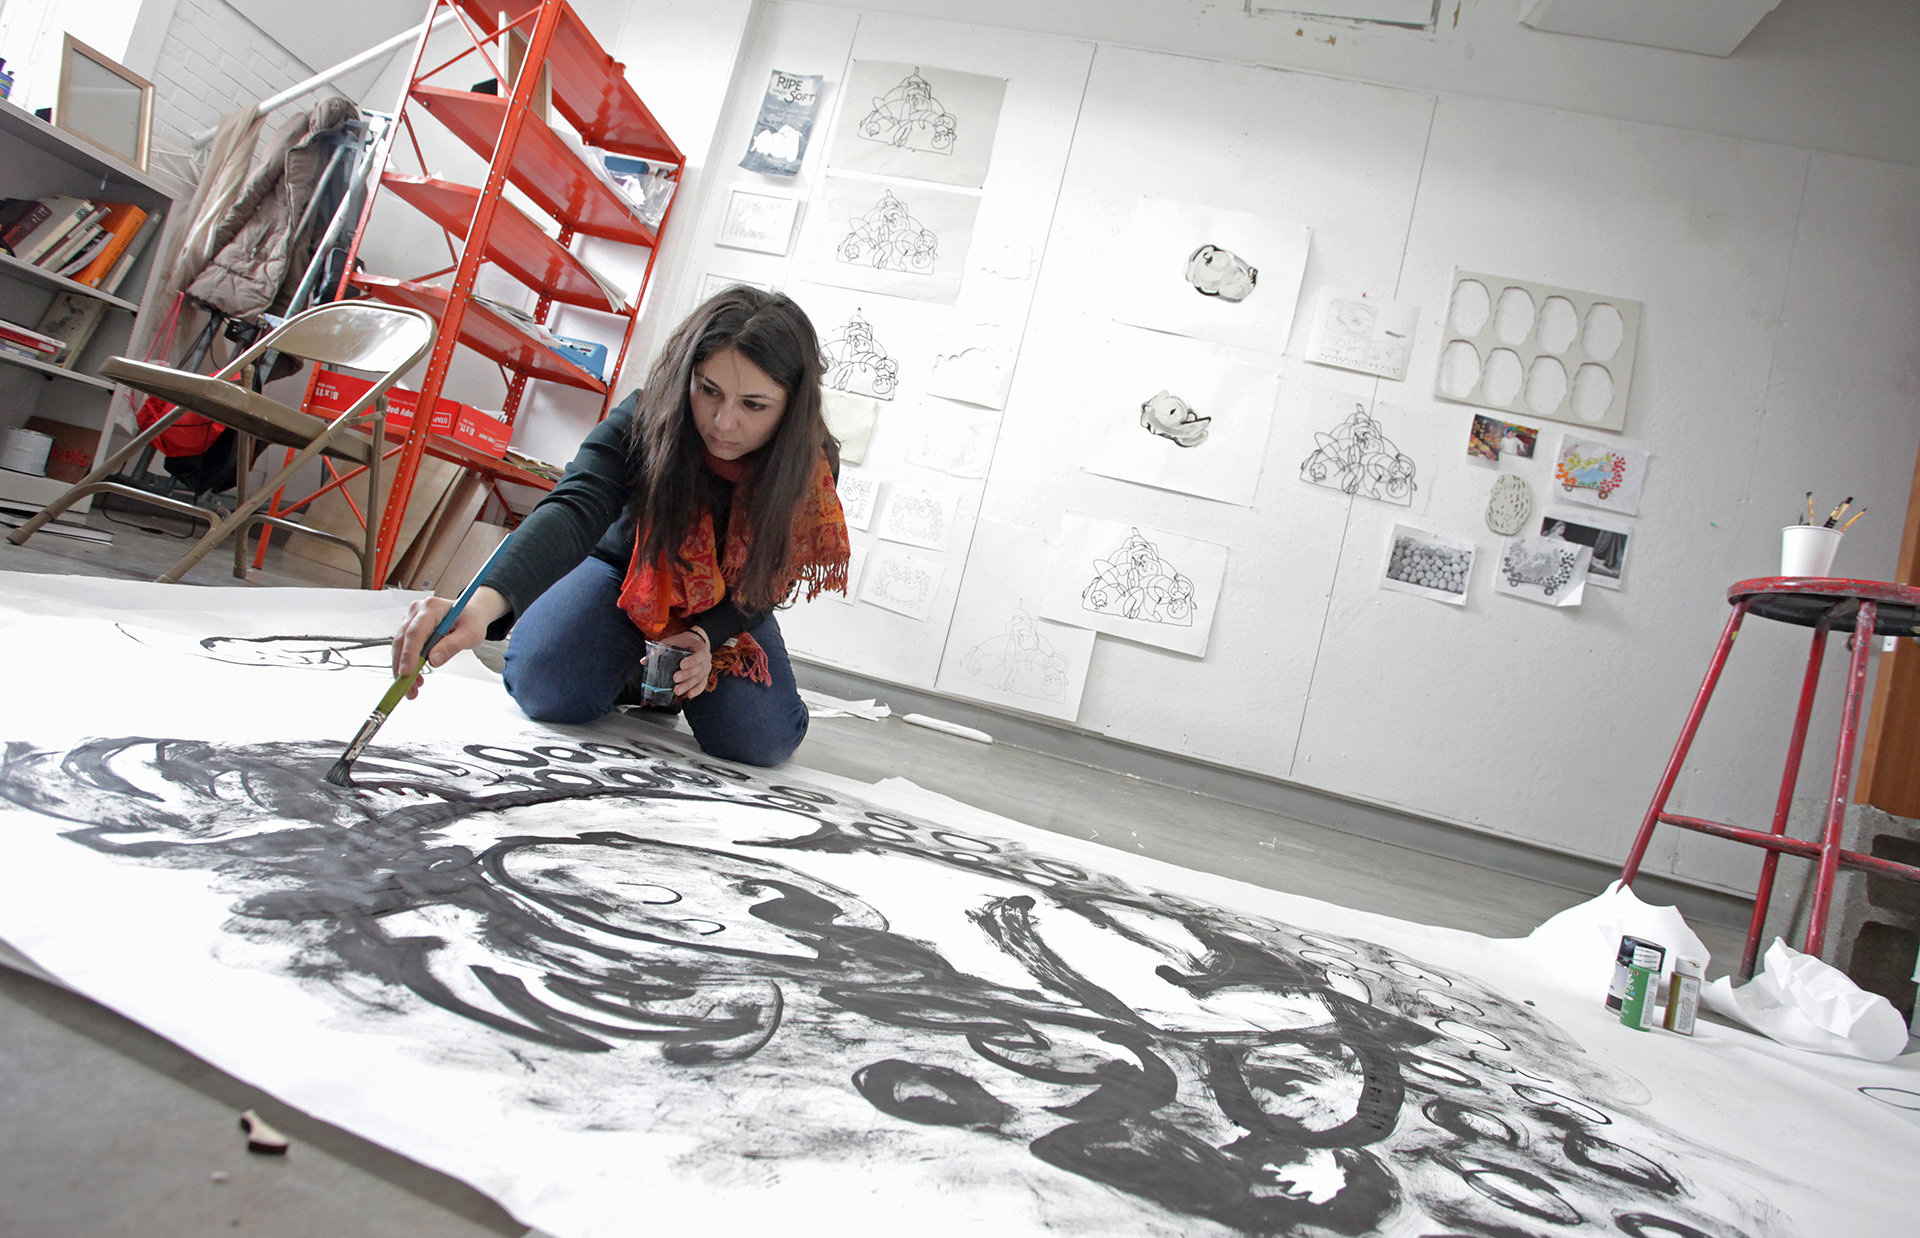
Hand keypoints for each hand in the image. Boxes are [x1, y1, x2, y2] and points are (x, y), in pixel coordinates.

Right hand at [392, 586, 508, 698]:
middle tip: (408, 687)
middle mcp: (418, 610)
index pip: (416, 631)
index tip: (407, 671)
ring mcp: (411, 618)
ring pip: (400, 646)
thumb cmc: (471, 620)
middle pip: (403, 639)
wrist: (470, 613)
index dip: (409, 653)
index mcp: (433, 607)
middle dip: (402, 666)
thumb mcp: (470, 633)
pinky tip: (415, 676)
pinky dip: (407, 664)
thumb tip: (434, 659)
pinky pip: (404, 647)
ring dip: (403, 668)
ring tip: (413, 687)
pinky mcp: (410, 628)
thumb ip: (453, 645)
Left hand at [661, 626, 711, 699]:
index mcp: (700, 648)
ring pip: (698, 679)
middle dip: (686, 675)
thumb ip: (660, 649)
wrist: (695, 642)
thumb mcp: (673, 641)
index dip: (690, 661)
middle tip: (675, 678)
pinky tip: (689, 695)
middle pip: (697, 669)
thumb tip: (644, 661)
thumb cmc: (683, 642)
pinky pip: (702, 685)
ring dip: (688, 685)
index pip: (698, 655)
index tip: (681, 665)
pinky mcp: (704, 676)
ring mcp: (706, 669)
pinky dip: (696, 691)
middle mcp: (706, 660)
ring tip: (677, 690)